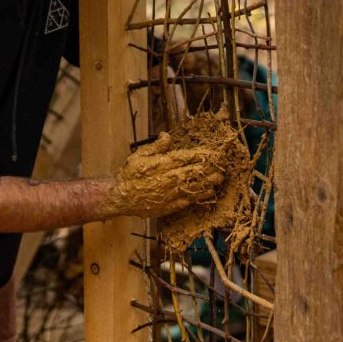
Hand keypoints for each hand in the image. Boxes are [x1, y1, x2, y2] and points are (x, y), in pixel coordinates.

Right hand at [99, 133, 225, 218]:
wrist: (120, 198)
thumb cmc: (129, 175)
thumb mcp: (138, 156)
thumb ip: (155, 147)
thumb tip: (167, 135)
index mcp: (160, 165)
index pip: (185, 158)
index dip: (201, 155)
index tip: (213, 153)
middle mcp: (167, 179)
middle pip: (193, 172)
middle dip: (209, 167)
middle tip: (223, 163)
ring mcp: (169, 194)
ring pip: (193, 187)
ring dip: (208, 182)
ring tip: (220, 177)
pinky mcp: (169, 206)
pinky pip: (187, 200)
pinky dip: (199, 196)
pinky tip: (209, 192)